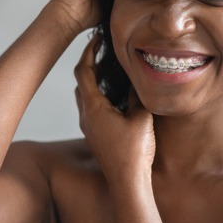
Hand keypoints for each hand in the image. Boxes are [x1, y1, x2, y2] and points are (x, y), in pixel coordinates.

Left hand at [74, 35, 155, 181]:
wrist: (127, 183)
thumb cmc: (134, 152)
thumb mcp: (141, 116)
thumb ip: (137, 94)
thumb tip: (138, 76)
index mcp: (93, 106)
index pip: (84, 71)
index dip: (89, 51)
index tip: (97, 38)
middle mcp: (85, 115)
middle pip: (82, 81)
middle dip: (92, 64)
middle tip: (107, 52)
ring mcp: (88, 126)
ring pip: (85, 95)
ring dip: (96, 80)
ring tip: (113, 71)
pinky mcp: (94, 135)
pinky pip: (92, 108)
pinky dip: (100, 95)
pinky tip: (116, 96)